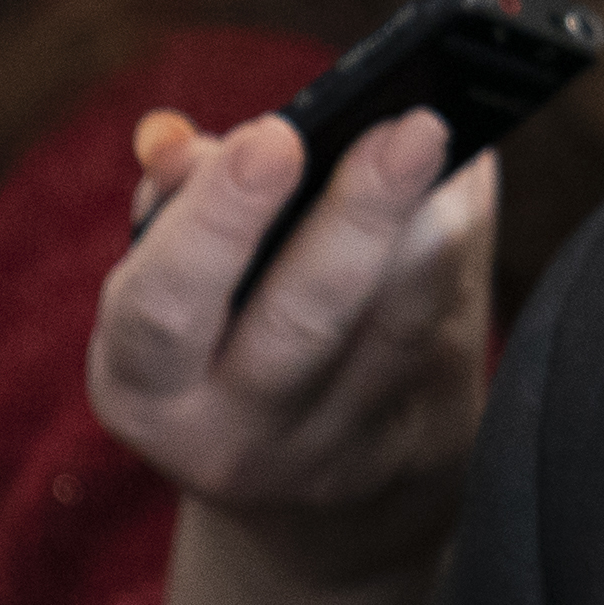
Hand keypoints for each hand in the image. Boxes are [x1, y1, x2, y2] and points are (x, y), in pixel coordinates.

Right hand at [94, 106, 493, 604]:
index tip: (277, 136)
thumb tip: (174, 140)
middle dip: (357, 218)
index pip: (163, 303)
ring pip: (387, 339)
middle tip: (411, 129)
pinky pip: (430, 350)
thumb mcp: (174, 274)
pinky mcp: (394, 456)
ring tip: (447, 146)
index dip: (217, 219)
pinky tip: (462, 193)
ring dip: (430, 236)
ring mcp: (317, 457)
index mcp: (141, 380)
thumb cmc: (225, 325)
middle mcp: (222, 436)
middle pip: (297, 325)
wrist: (292, 475)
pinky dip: (450, 265)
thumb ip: (178, 196)